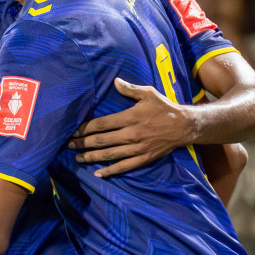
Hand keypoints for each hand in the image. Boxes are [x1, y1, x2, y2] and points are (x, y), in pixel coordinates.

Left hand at [67, 78, 194, 175]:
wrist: (185, 126)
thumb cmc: (165, 108)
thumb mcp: (149, 93)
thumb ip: (130, 89)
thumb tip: (115, 81)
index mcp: (130, 117)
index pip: (102, 124)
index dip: (85, 128)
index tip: (74, 131)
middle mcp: (131, 134)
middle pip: (102, 140)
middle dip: (83, 143)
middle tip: (69, 145)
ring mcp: (137, 148)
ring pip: (110, 154)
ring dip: (92, 157)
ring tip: (77, 158)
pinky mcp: (144, 158)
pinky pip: (124, 167)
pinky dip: (110, 171)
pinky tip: (98, 173)